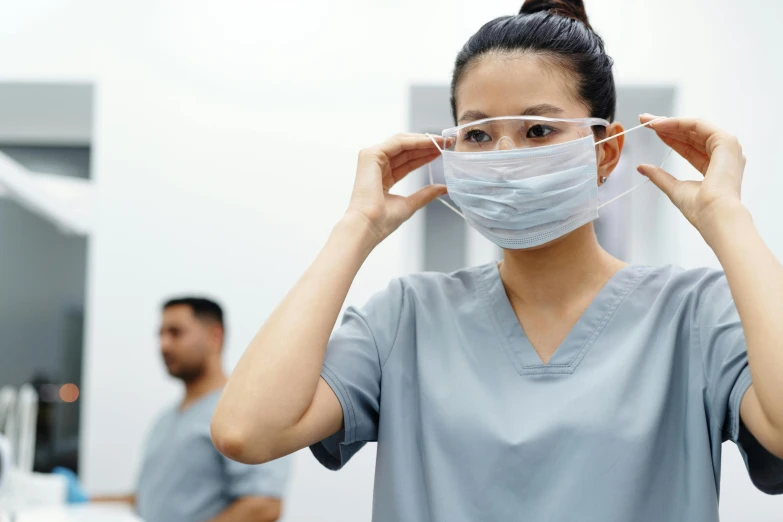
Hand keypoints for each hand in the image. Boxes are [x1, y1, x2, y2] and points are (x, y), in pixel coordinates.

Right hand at [344, 133, 445, 245]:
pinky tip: (430, 142)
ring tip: (442, 142)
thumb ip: (425, 194)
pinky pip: (397, 143)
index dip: (425, 155)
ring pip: (402, 143)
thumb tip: (443, 188)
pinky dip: (415, 141)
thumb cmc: (381, 221)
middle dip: (427, 145)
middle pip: (406, 150)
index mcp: (383, 178)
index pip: (408, 162)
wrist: (368, 225)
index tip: (443, 152)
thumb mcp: (410, 204)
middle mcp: (377, 166)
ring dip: (423, 141)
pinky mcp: (370, 155)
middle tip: (447, 143)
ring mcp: (372, 159)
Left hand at [637, 114, 747, 236]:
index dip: (669, 138)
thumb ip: (660, 176)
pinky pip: (699, 125)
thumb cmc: (700, 209)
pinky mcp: (726, 141)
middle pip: (691, 135)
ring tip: (648, 121)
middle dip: (666, 126)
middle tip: (645, 120)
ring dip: (670, 122)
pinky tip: (660, 124)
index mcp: (715, 167)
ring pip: (694, 128)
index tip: (650, 131)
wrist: (714, 215)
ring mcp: (727, 147)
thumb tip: (642, 167)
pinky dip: (678, 123)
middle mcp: (723, 155)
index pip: (688, 147)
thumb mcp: (674, 188)